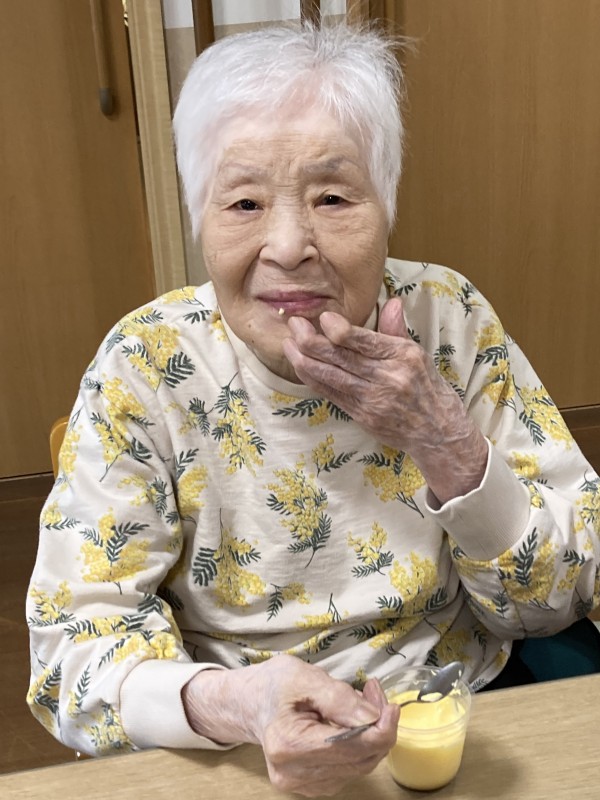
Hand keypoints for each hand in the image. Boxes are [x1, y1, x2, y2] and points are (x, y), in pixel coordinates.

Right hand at [182, 654, 398, 796]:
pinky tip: (351, 721)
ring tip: (361, 701)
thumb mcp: (303, 676)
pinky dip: (359, 745)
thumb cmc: (274, 686)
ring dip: (370, 734)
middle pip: (359, 759)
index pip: (350, 747)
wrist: (251, 704)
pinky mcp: (312, 786)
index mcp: (288, 745)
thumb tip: (375, 717)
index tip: (392, 706)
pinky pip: (350, 768)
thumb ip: (339, 697)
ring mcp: (303, 785)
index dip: (380, 729)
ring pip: (359, 765)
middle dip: (377, 725)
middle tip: (374, 693)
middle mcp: (294, 774)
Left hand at [282, 298, 487, 503]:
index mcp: (403, 356)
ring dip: (304, 360)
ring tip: (288, 345)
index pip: (364, 341)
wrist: (438, 433)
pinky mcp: (362, 416)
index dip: (338, 328)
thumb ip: (396, 330)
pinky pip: (331, 394)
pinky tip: (301, 367)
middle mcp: (387, 378)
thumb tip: (391, 302)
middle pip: (340, 358)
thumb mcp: (419, 354)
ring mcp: (373, 399)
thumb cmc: (429, 389)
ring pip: (330, 377)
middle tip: (294, 325)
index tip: (322, 317)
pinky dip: (313, 379)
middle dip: (311, 340)